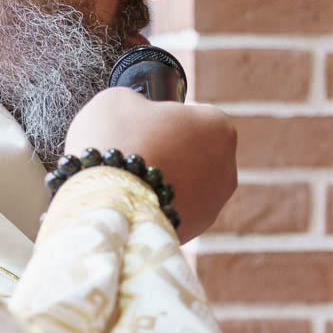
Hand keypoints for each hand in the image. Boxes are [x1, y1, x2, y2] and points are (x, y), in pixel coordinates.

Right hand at [62, 88, 237, 240]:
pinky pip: (175, 210)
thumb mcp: (119, 100)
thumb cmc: (116, 141)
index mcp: (218, 126)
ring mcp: (213, 205)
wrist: (104, 205)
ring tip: (129, 180)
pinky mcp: (194, 231)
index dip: (167, 116)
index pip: (196, 114)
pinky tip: (132, 203)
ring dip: (164, 180)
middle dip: (170, 150)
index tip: (145, 123)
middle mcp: (227, 167)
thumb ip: (139, 103)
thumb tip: (137, 114)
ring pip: (188, 184)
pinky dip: (157, 206)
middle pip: (195, 151)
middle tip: (134, 151)